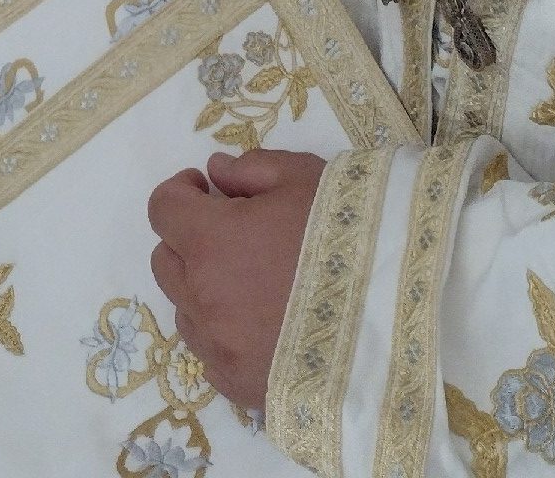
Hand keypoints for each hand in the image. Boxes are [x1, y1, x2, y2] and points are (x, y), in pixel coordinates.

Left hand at [146, 149, 325, 413]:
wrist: (392, 317)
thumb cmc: (344, 235)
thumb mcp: (301, 178)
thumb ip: (249, 169)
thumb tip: (216, 173)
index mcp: (210, 241)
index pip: (163, 208)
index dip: (182, 191)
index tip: (209, 190)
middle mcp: (202, 298)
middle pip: (166, 260)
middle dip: (188, 238)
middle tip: (230, 231)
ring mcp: (219, 348)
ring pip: (185, 309)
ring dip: (203, 287)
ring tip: (251, 281)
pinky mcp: (239, 386)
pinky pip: (210, 354)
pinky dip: (223, 333)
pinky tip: (262, 322)